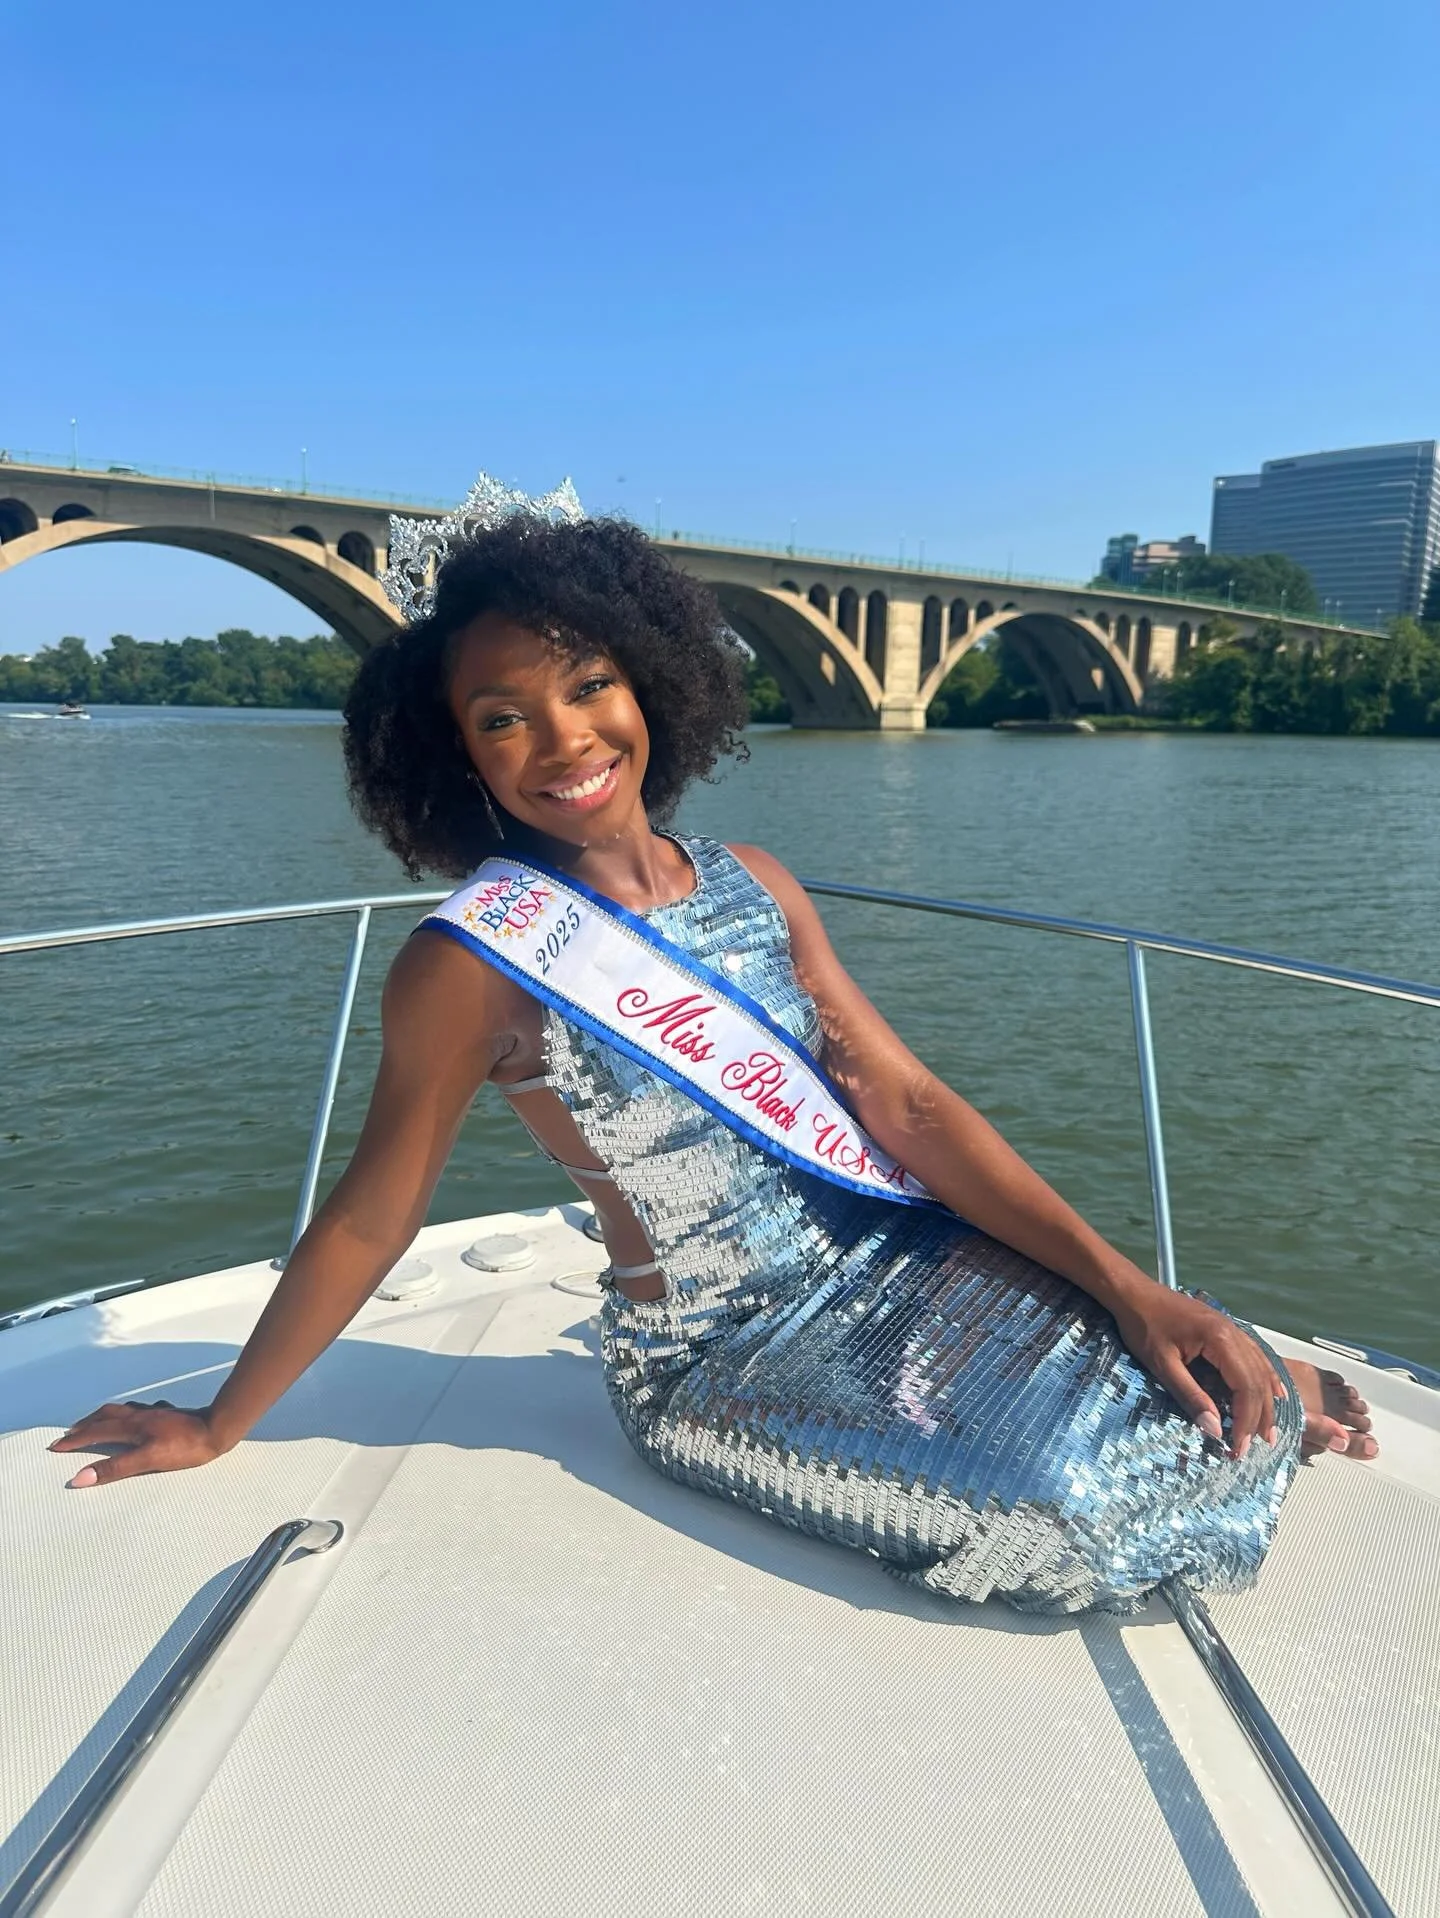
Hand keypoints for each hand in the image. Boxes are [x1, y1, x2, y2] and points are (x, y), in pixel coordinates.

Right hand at [49, 1400, 227, 1487]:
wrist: (218, 1428)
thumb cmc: (185, 1447)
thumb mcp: (147, 1460)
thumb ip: (115, 1468)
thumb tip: (80, 1477)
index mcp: (132, 1426)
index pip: (96, 1432)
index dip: (75, 1441)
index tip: (56, 1446)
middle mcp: (140, 1415)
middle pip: (105, 1416)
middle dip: (84, 1425)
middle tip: (68, 1434)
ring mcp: (155, 1413)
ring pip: (121, 1410)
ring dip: (103, 1416)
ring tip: (94, 1421)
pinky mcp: (168, 1414)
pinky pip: (139, 1410)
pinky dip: (127, 1413)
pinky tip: (135, 1417)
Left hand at [1111, 1288, 1284, 1458]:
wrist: (1133, 1292)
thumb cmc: (1143, 1325)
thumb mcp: (1162, 1365)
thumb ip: (1190, 1396)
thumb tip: (1214, 1429)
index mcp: (1221, 1340)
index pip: (1245, 1388)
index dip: (1245, 1421)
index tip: (1236, 1447)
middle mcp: (1234, 1333)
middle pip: (1257, 1381)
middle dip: (1258, 1418)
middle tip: (1253, 1447)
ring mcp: (1232, 1329)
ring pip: (1260, 1370)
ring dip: (1266, 1402)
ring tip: (1268, 1431)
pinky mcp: (1226, 1329)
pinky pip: (1255, 1357)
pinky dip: (1266, 1378)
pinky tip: (1275, 1392)